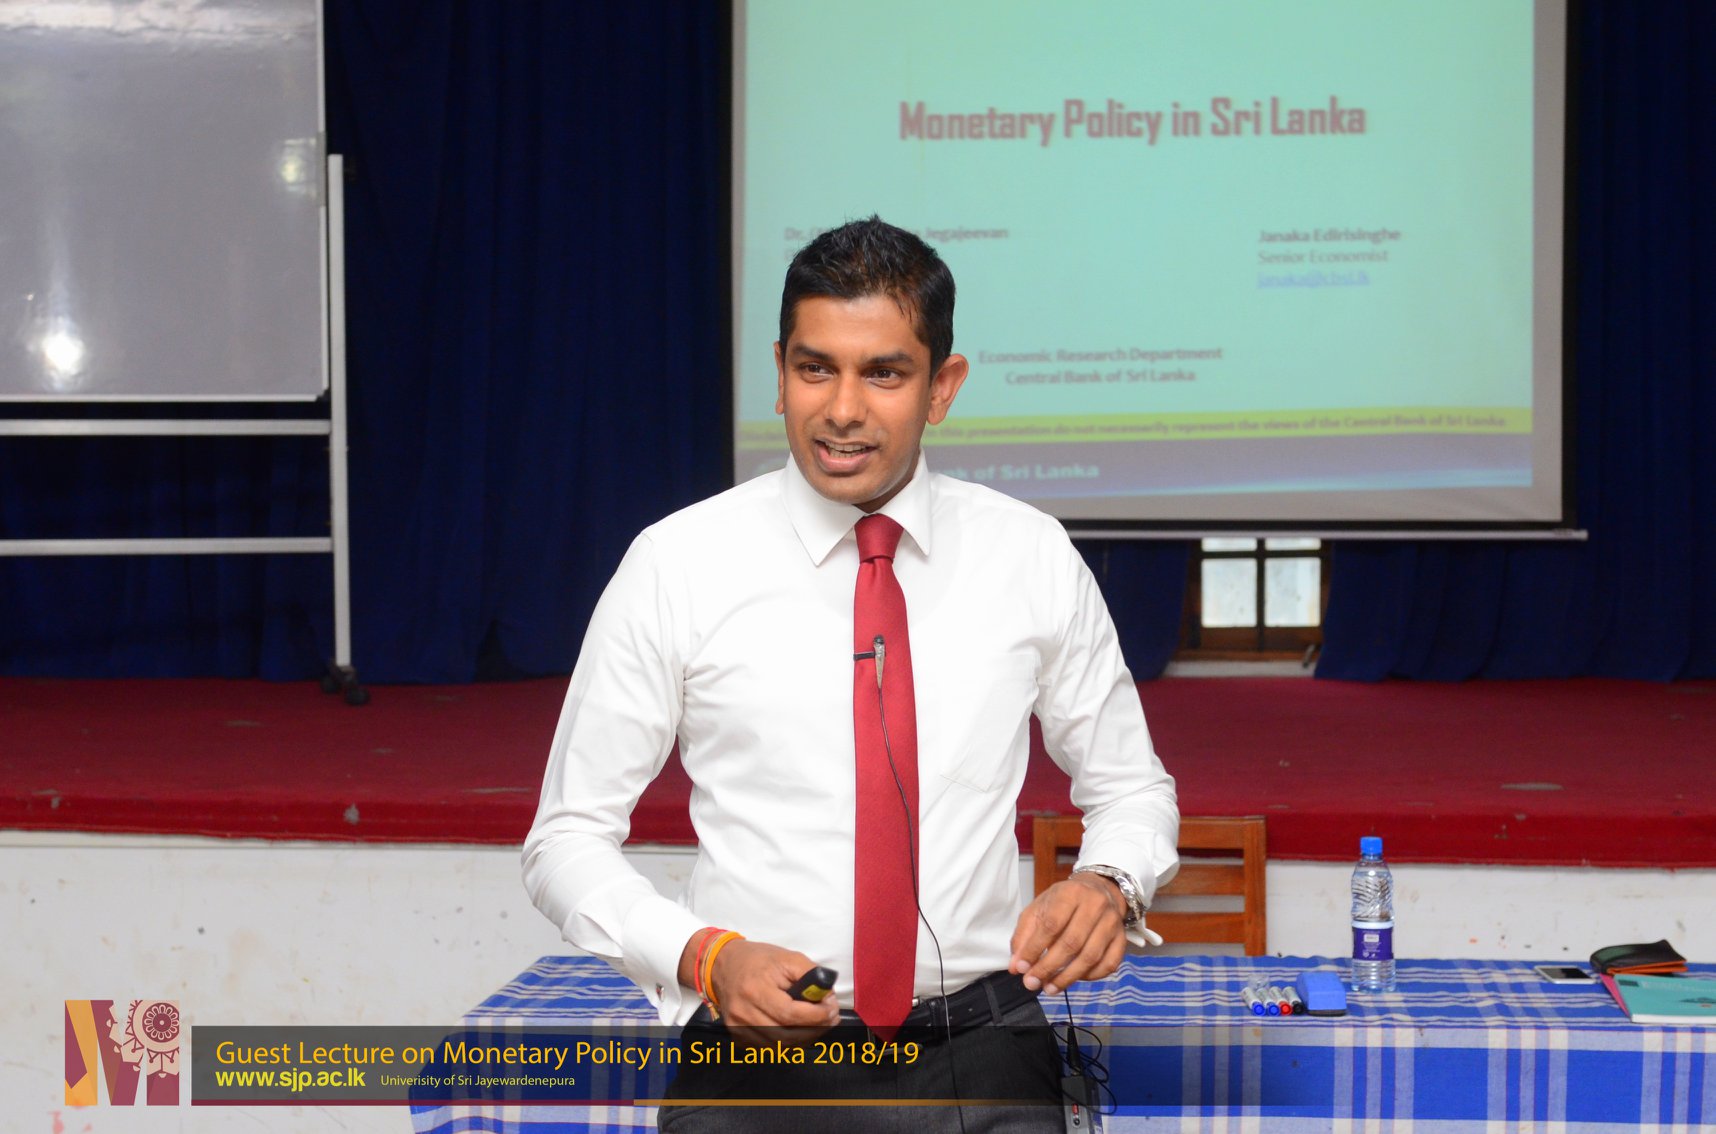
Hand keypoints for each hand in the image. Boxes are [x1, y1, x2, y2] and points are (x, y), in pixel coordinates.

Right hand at [682, 936, 839, 1045]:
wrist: (724, 965)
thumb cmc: (758, 960)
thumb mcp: (788, 958)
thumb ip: (810, 975)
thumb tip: (827, 996)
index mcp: (755, 989)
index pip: (791, 1014)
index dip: (816, 1016)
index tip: (832, 1009)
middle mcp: (744, 1012)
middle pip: (786, 1036)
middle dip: (815, 1030)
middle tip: (830, 1018)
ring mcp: (738, 1027)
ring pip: (779, 1047)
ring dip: (804, 1040)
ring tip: (817, 1025)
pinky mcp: (737, 1036)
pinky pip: (768, 1049)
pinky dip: (787, 1044)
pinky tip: (798, 1031)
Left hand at [1008, 873, 1127, 996]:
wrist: (1099, 889)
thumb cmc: (1064, 901)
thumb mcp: (1039, 908)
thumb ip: (1024, 935)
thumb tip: (1016, 966)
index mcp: (1070, 893)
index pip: (1051, 925)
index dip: (1035, 949)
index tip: (1022, 968)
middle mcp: (1095, 905)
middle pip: (1071, 943)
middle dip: (1049, 968)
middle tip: (1033, 983)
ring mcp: (1112, 922)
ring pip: (1091, 957)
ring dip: (1067, 978)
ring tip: (1050, 988)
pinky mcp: (1122, 938)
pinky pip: (1109, 964)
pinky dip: (1091, 977)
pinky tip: (1075, 980)